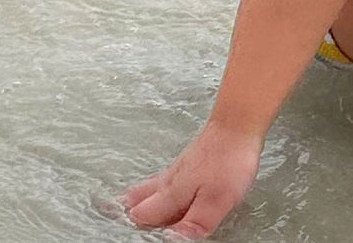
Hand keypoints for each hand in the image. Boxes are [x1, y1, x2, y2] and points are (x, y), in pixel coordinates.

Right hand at [123, 121, 262, 237]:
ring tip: (125, 205)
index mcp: (171, 194)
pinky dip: (155, 185)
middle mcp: (170, 181)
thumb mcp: (217, 199)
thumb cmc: (229, 159)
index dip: (136, 227)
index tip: (125, 231)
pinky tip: (160, 185)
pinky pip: (165, 176)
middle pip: (140, 199)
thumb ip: (194, 223)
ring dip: (138, 198)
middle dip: (127, 210)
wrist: (239, 121)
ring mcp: (179, 168)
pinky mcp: (191, 160)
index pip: (143, 216)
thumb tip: (172, 241)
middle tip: (113, 213)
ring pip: (151, 186)